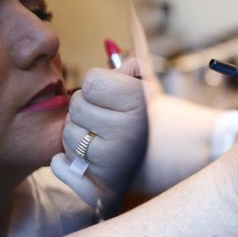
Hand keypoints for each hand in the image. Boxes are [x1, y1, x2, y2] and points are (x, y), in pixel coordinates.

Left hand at [51, 58, 147, 207]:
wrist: (176, 162)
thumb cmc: (155, 120)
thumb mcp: (149, 87)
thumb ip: (130, 66)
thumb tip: (108, 45)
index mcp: (139, 104)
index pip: (92, 81)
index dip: (100, 87)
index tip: (115, 99)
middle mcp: (127, 134)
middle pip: (75, 109)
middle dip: (86, 113)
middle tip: (106, 121)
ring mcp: (114, 165)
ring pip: (67, 139)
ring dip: (77, 138)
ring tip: (101, 141)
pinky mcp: (101, 191)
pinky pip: (61, 168)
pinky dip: (65, 165)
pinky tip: (85, 161)